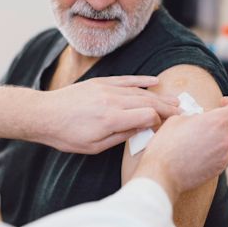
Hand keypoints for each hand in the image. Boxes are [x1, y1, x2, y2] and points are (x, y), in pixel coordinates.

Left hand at [34, 76, 180, 153]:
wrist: (44, 115)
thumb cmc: (67, 135)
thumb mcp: (95, 146)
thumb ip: (121, 136)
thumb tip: (142, 130)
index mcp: (111, 119)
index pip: (147, 116)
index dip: (161, 121)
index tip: (169, 127)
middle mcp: (112, 101)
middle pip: (148, 102)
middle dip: (167, 107)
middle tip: (183, 112)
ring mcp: (106, 89)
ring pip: (140, 91)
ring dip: (159, 96)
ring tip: (175, 101)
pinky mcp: (101, 82)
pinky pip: (126, 80)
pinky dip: (142, 80)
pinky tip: (155, 81)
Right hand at [131, 97, 227, 201]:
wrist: (162, 174)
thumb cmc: (165, 147)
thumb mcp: (176, 119)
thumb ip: (195, 115)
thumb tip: (199, 118)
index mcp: (216, 122)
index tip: (222, 104)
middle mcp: (225, 138)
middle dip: (224, 119)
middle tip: (206, 121)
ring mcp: (225, 155)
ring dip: (221, 135)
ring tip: (201, 137)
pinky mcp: (220, 168)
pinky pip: (226, 153)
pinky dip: (217, 149)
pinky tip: (200, 151)